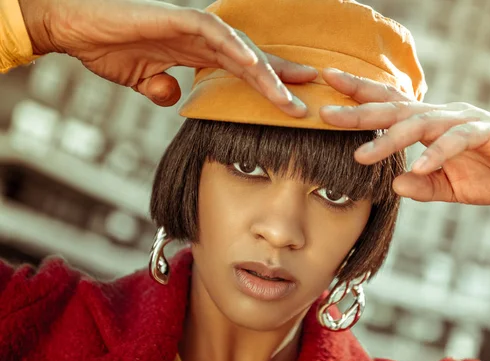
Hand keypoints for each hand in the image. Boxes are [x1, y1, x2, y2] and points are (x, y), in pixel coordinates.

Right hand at [18, 0, 316, 111]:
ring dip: (264, 71)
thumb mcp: (142, 80)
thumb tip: (174, 95)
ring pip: (238, 48)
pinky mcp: (175, 19)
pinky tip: (253, 64)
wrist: (73, 28)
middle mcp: (200, 39)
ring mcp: (190, 28)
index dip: (267, 84)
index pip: (241, 70)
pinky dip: (233, 47)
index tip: (291, 102)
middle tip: (306, 100)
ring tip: (288, 93)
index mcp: (196, 53)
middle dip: (279, 80)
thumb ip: (161, 88)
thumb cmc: (107, 47)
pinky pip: (212, 33)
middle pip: (250, 59)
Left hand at [319, 68, 489, 205]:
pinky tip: (419, 168)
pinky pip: (457, 140)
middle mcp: (441, 116)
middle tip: (326, 114)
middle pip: (395, 107)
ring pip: (420, 123)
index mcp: (429, 124)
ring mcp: (463, 120)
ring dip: (390, 139)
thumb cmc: (488, 173)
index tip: (327, 86)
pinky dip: (437, 154)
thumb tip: (395, 185)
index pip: (389, 104)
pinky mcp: (486, 131)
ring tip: (362, 156)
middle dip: (359, 110)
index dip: (359, 95)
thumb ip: (422, 186)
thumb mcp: (447, 186)